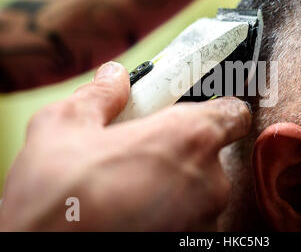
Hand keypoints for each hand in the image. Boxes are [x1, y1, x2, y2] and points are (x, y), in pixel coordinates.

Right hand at [0, 62, 251, 230]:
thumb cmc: (56, 196)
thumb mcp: (64, 126)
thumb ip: (101, 95)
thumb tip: (114, 77)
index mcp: (190, 137)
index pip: (234, 114)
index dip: (217, 110)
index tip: (197, 114)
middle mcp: (209, 181)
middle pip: (210, 156)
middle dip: (180, 152)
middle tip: (141, 155)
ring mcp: (204, 220)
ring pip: (198, 192)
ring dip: (173, 187)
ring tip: (130, 190)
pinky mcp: (193, 246)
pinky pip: (189, 220)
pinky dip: (170, 215)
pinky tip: (134, 215)